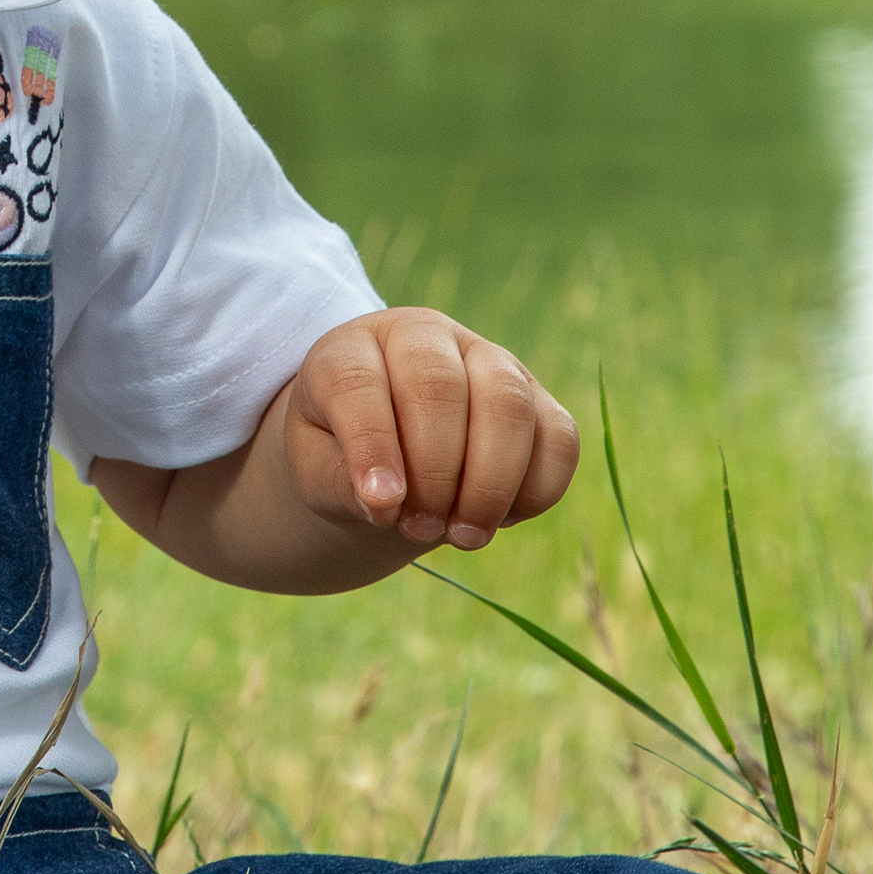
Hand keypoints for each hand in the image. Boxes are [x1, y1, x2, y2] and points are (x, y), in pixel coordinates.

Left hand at [285, 309, 577, 554]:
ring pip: (508, 403)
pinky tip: (500, 519)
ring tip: (462, 536)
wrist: (385, 461)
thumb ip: (337, 482)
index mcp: (352, 348)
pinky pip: (559, 437)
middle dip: (434, 471)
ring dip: (490, 483)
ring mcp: (488, 360)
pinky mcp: (536, 398)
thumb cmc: (338, 460)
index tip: (381, 508)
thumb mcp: (314, 471)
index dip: (372, 445)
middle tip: (420, 530)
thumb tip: (384, 503)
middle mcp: (424, 337)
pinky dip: (536, 490)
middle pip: (440, 385)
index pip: (358, 382)